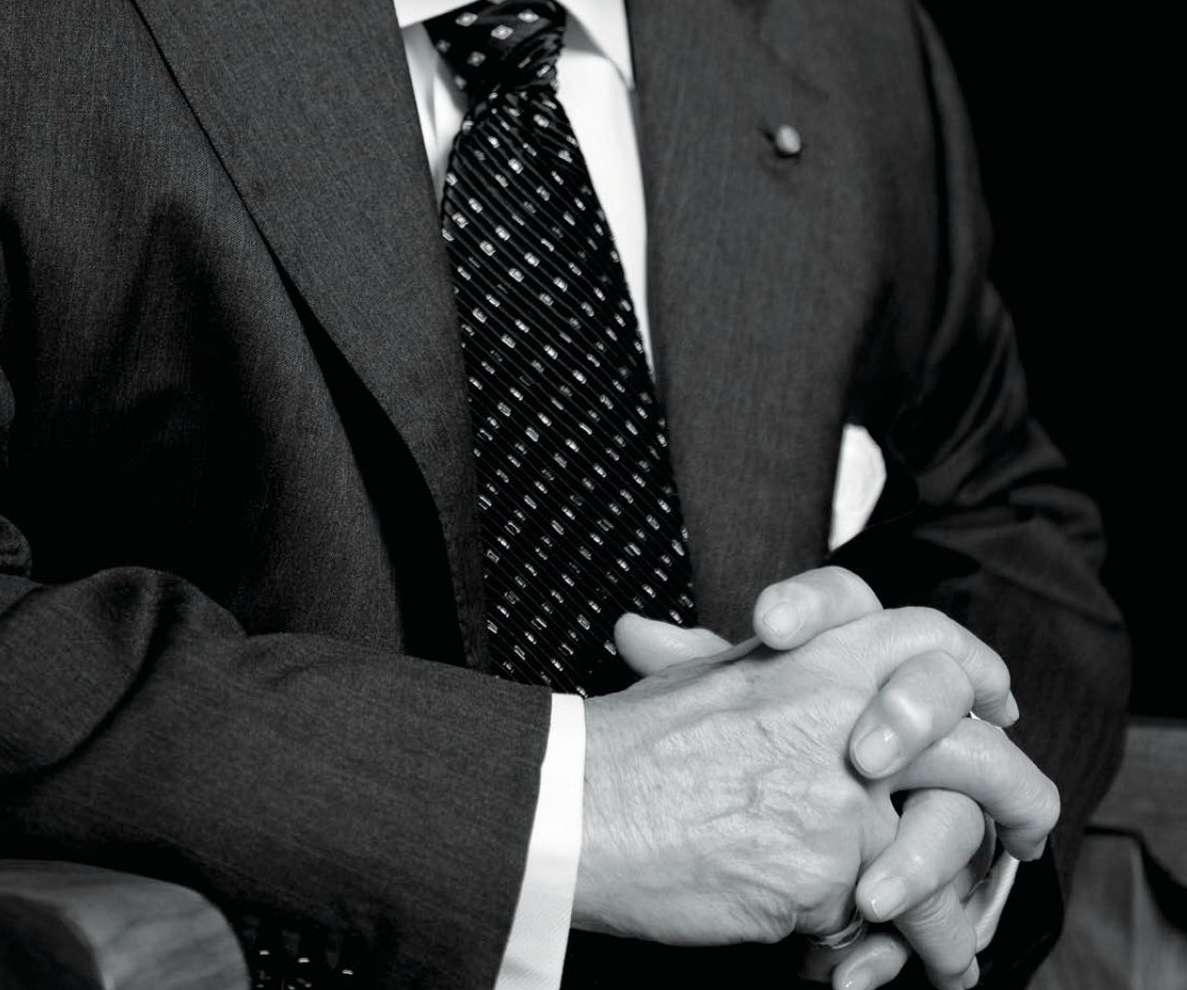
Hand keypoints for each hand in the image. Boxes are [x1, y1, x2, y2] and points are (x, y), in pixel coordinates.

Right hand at [572, 576, 1038, 952]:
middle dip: (1014, 798)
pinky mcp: (827, 871)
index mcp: (816, 655)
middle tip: (1024, 830)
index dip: (973, 676)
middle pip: (976, 747)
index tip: (994, 707)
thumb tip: (771, 647)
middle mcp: (845, 715)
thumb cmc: (627, 746)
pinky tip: (875, 971)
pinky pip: (883, 920)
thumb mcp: (705, 678)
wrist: (575, 807)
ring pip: (943, 852)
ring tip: (956, 946)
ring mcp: (842, 796)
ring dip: (957, 909)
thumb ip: (765, 671)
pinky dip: (888, 954)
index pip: (930, 643)